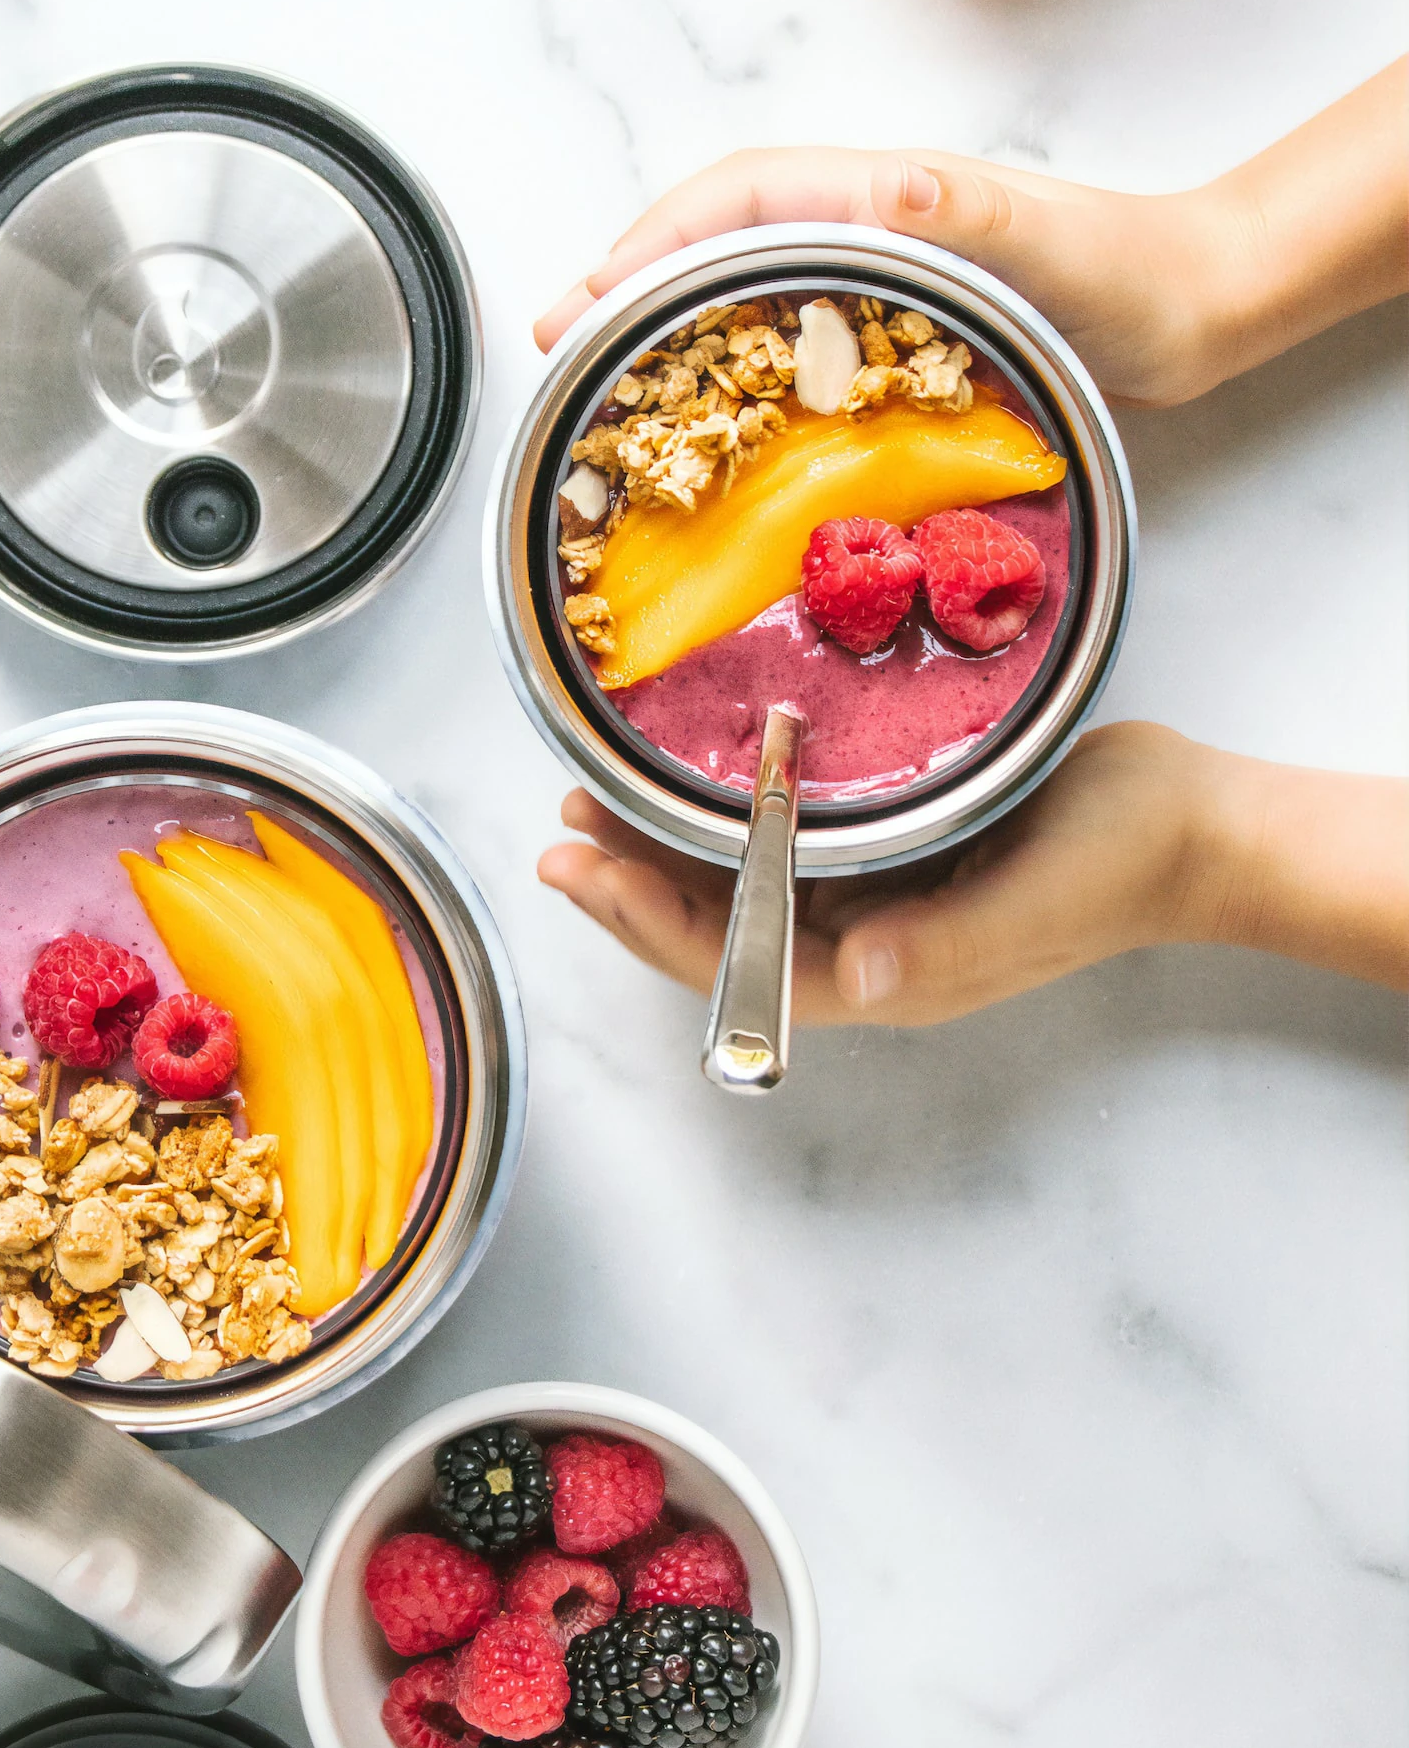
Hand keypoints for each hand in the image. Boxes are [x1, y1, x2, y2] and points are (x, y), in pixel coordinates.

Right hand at [533, 62, 1408, 408]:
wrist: (1199, 306)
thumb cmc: (1131, 273)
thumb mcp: (1050, 239)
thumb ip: (968, 206)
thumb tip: (879, 181)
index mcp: (882, 198)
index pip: (737, 199)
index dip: (652, 242)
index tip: (587, 295)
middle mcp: (864, 226)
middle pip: (714, 237)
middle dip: (625, 277)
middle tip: (555, 341)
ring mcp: (874, 277)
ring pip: (740, 281)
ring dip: (661, 318)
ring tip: (599, 379)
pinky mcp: (892, 327)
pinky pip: (784, 333)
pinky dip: (725, 360)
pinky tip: (704, 416)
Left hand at [536, 724, 1408, 1021]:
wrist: (1189, 821)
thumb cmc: (1121, 860)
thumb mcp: (1041, 900)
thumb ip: (951, 944)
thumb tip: (862, 976)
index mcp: (882, 971)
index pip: (734, 962)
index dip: (643, 921)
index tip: (576, 868)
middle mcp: (859, 937)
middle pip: (714, 927)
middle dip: (627, 885)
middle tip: (558, 830)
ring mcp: (869, 892)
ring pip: (735, 881)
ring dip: (658, 846)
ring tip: (590, 801)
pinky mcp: (885, 840)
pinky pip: (778, 835)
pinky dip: (720, 808)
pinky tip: (682, 770)